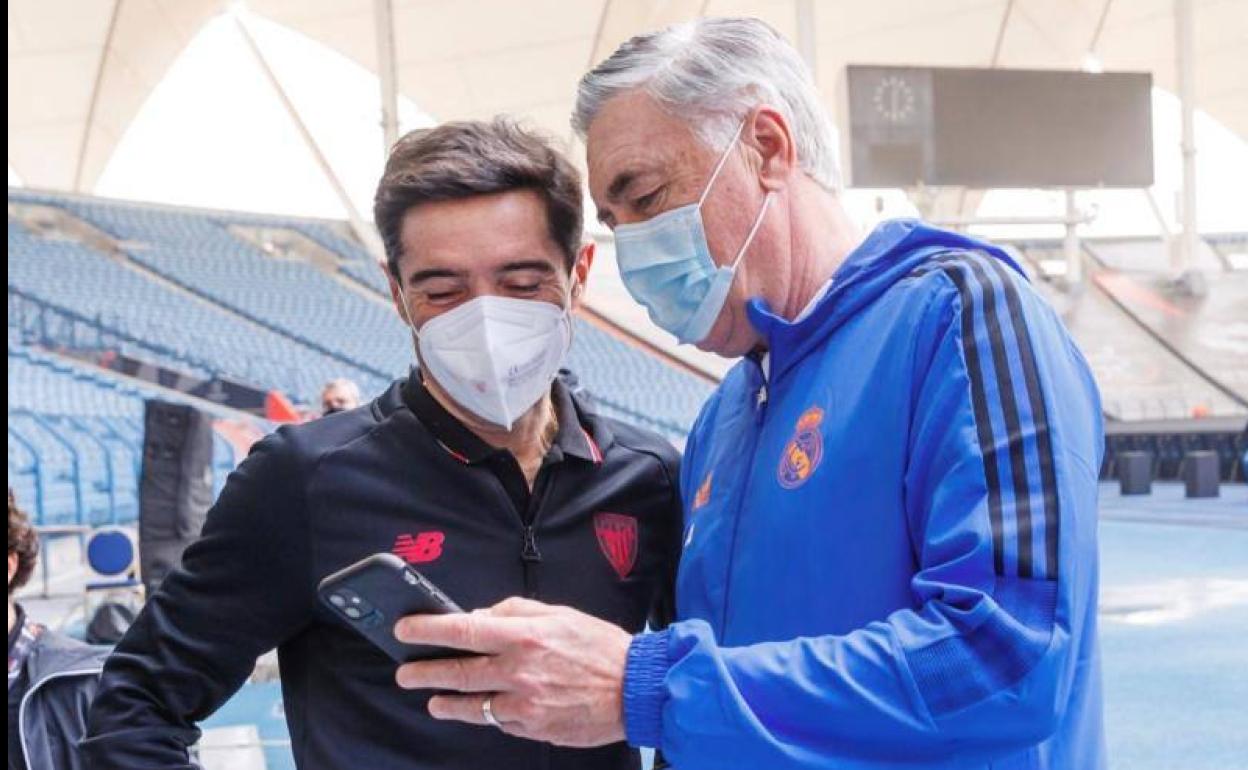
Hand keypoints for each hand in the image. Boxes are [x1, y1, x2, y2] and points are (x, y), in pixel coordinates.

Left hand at [394, 597, 631, 746]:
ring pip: (472, 705)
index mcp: (526, 636)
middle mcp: (520, 671)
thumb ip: (516, 612)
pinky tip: (476, 709)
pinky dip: (485, 714)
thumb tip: (481, 617)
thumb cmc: (600, 647)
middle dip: (424, 672)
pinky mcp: (533, 728)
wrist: (635, 689)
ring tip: (432, 699)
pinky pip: (499, 721)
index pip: (464, 631)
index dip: (429, 630)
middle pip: (458, 673)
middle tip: (405, 672)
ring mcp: (525, 704)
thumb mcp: (560, 614)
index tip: (406, 629)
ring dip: (446, 702)